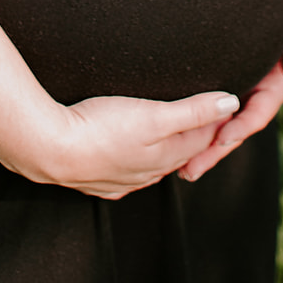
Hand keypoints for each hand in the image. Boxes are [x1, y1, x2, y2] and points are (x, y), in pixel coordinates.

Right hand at [37, 89, 240, 199]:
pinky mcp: (100, 181)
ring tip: (174, 132)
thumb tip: (231, 103)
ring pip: (156, 165)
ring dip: (168, 149)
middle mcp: (149, 173)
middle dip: (196, 135)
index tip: (225, 101)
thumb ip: (193, 110)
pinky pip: (129, 174)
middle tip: (206, 114)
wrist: (51, 150)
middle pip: (181, 153)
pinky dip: (139, 163)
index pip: (202, 138)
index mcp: (166, 156)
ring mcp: (124, 180)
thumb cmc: (102, 128)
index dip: (215, 120)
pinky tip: (134, 158)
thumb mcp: (153, 114)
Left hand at [175, 0, 282, 184]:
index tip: (220, 144)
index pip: (260, 109)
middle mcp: (255, 75)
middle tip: (189, 171)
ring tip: (177, 161)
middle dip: (215, 147)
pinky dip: (194, 109)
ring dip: (201, 136)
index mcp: (276, 71)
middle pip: (235, 119)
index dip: (241, 129)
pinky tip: (173, 123)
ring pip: (218, 110)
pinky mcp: (219, 57)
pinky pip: (206, 90)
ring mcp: (237, 68)